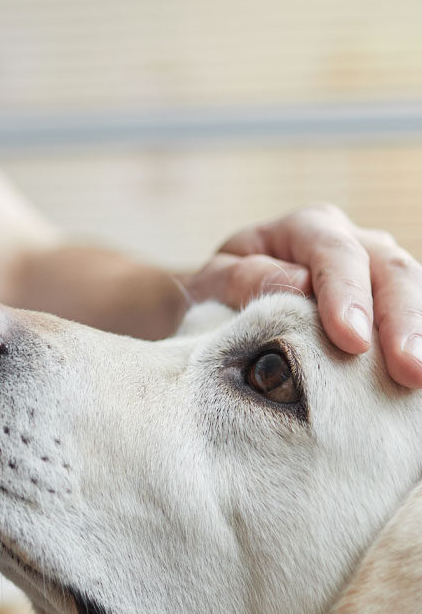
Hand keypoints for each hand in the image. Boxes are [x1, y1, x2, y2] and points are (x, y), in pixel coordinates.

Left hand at [186, 203, 421, 387]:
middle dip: (403, 321)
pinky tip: (418, 383)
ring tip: (421, 379)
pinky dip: (419, 341)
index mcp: (306, 229)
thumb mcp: (212, 283)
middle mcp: (352, 241)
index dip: (348, 296)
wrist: (221, 305)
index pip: (336, 254)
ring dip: (421, 334)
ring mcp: (376, 271)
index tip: (352, 341)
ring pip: (413, 291)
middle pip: (391, 270)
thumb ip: (244, 278)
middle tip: (410, 370)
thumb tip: (301, 284)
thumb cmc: (218, 294)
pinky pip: (414, 316)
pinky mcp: (386, 303)